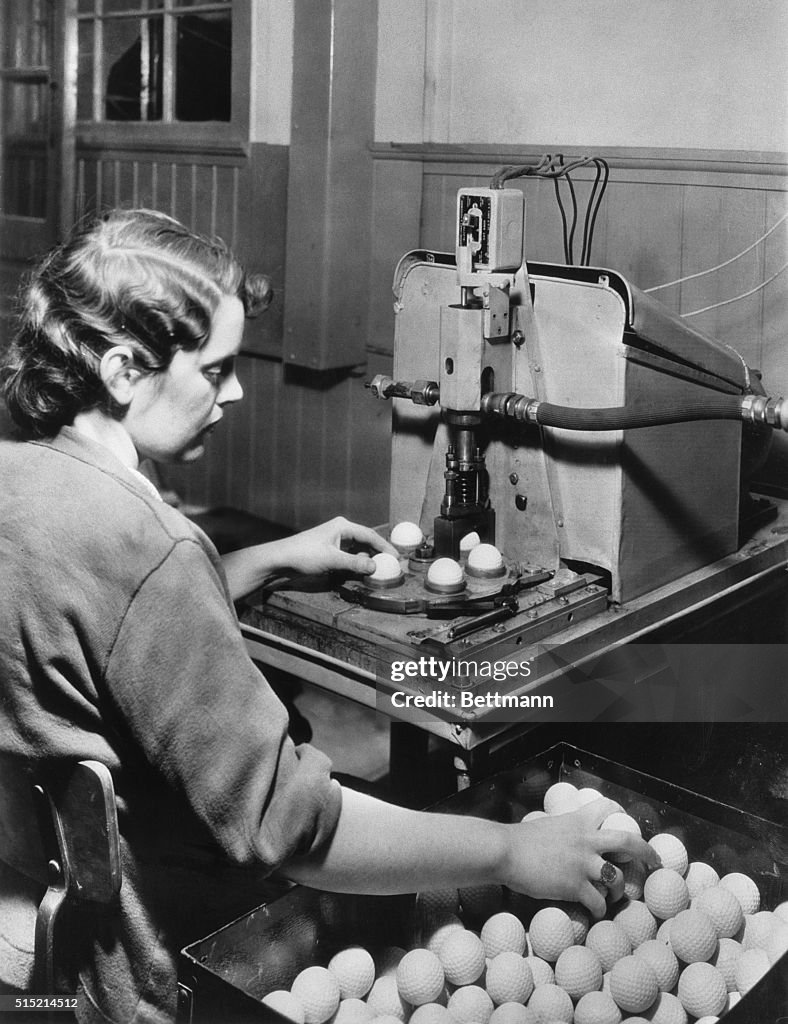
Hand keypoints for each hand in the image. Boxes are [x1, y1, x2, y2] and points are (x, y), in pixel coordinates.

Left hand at [275, 516, 397, 575]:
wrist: (279, 559)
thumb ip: (355, 564)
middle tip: (390, 566)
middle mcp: (340, 531)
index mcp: (343, 526)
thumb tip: (375, 568)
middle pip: (365, 542)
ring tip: (378, 571)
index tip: (396, 558)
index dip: (385, 547)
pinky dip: (356, 564)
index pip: (370, 535)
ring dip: (366, 560)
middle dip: (378, 554)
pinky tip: (360, 572)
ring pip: (357, 550)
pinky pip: (348, 556)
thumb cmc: (303, 555)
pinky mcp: (329, 551)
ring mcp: (334, 541)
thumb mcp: (332, 560)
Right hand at [502, 798, 660, 916]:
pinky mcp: (575, 886)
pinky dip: (600, 910)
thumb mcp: (547, 826)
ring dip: (618, 890)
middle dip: (646, 851)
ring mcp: (583, 864)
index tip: (626, 822)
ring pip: (616, 877)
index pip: (608, 809)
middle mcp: (586, 840)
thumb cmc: (519, 839)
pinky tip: (595, 913)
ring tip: (613, 897)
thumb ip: (563, 831)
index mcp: (578, 821)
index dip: (621, 814)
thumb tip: (563, 838)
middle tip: (654, 860)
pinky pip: (598, 902)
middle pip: (628, 841)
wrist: (505, 851)